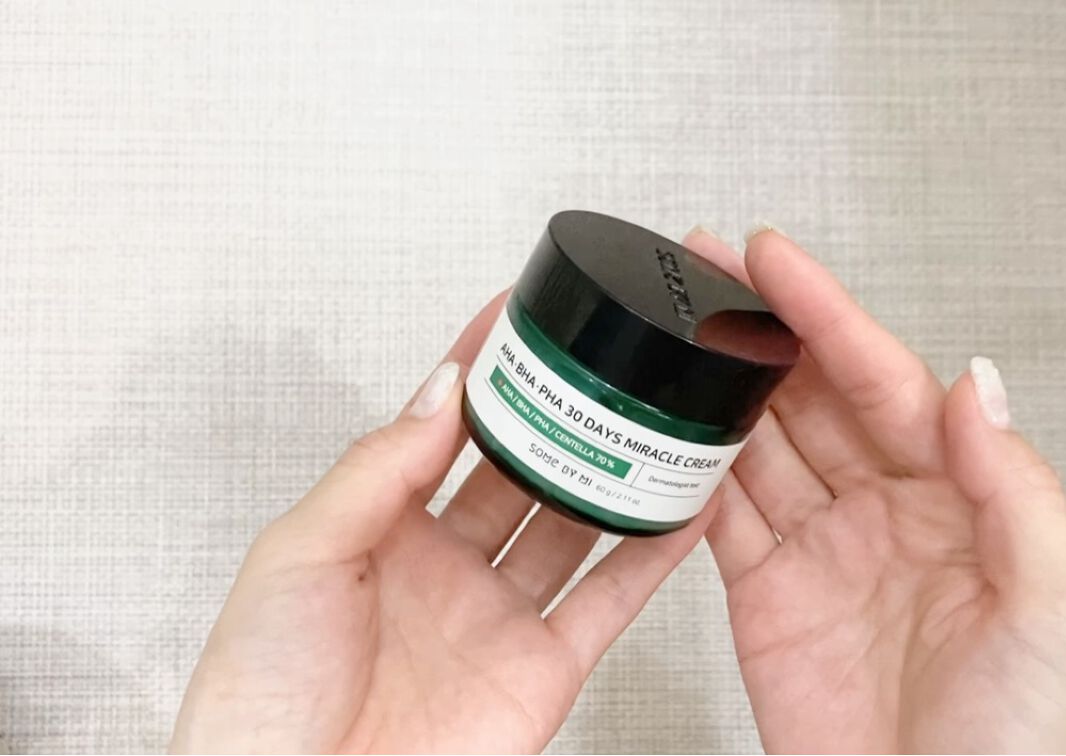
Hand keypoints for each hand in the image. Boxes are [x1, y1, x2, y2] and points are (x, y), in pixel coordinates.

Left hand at [170, 294, 715, 753]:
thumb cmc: (263, 695)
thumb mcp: (299, 553)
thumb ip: (376, 468)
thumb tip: (439, 391)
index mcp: (380, 531)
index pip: (443, 428)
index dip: (482, 371)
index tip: (515, 317)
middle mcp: (446, 567)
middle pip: (519, 470)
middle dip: (557, 416)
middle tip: (595, 361)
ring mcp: (497, 615)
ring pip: (574, 526)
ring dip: (613, 476)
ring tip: (651, 419)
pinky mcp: (542, 667)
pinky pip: (611, 601)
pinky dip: (655, 555)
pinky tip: (680, 508)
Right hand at [684, 228, 1065, 752]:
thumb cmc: (1020, 746)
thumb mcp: (1058, 612)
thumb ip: (1019, 491)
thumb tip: (974, 386)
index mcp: (960, 501)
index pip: (883, 381)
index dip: (826, 314)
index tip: (775, 263)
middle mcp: (887, 513)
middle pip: (813, 396)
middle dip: (760, 330)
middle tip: (706, 273)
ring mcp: (822, 551)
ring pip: (761, 445)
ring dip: (720, 387)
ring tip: (676, 332)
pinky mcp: (766, 596)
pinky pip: (722, 518)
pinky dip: (690, 474)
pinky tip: (670, 432)